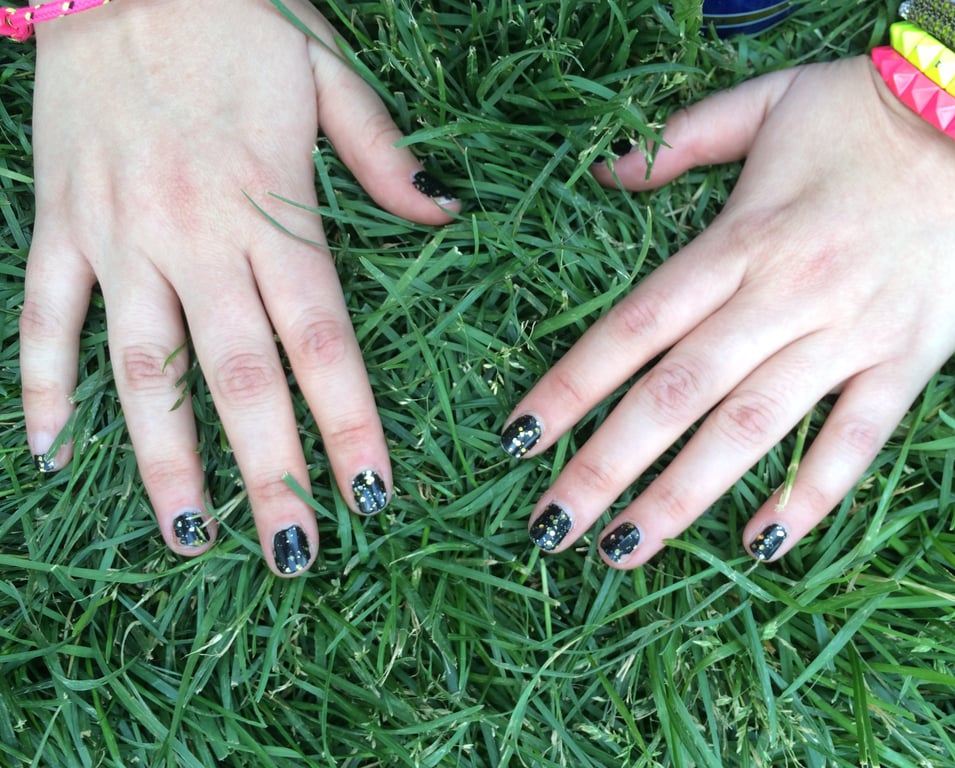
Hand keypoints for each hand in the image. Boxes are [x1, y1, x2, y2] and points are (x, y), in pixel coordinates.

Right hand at [19, 0, 457, 575]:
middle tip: (297, 556)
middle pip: (239, 380)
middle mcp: (193, 238)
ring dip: (163, 461)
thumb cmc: (236, 16)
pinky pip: (42, 316)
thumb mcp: (329, 74)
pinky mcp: (58, 222)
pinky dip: (41, 386)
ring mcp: (117, 236)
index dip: (348, 425)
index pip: (321, 342)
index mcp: (271, 209)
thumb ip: (385, 157)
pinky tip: (49, 453)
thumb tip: (445, 213)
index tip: (373, 495)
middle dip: (271, 475)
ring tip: (192, 539)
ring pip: (140, 369)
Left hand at [501, 56, 954, 566]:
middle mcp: (783, 295)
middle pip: (676, 394)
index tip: (521, 438)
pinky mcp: (908, 361)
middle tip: (551, 526)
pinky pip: (856, 441)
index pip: (633, 328)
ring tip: (621, 551)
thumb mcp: (763, 102)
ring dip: (682, 497)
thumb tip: (604, 170)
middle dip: (606, 466)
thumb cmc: (869, 112)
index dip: (570, 386)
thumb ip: (677, 139)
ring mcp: (848, 335)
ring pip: (751, 430)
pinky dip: (810, 495)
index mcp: (739, 239)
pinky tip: (761, 545)